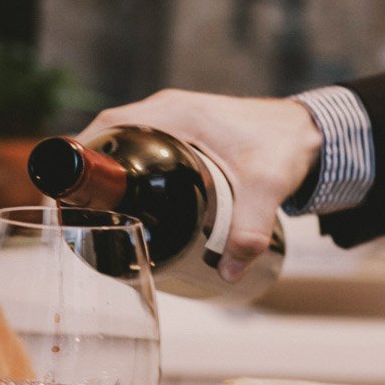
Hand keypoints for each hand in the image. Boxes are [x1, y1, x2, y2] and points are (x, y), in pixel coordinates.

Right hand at [82, 90, 320, 280]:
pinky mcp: (186, 133)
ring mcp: (175, 121)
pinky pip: (145, 148)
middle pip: (109, 139)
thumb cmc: (286, 146)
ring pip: (125, 144)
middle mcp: (166, 111)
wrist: (314, 131)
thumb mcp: (266, 188)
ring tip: (101, 219)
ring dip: (113, 174)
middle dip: (94, 177)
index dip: (83, 158)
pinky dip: (133, 171)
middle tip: (83, 219)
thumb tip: (229, 273)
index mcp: (171, 113)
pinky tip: (133, 205)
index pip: (106, 127)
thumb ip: (250, 230)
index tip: (70, 195)